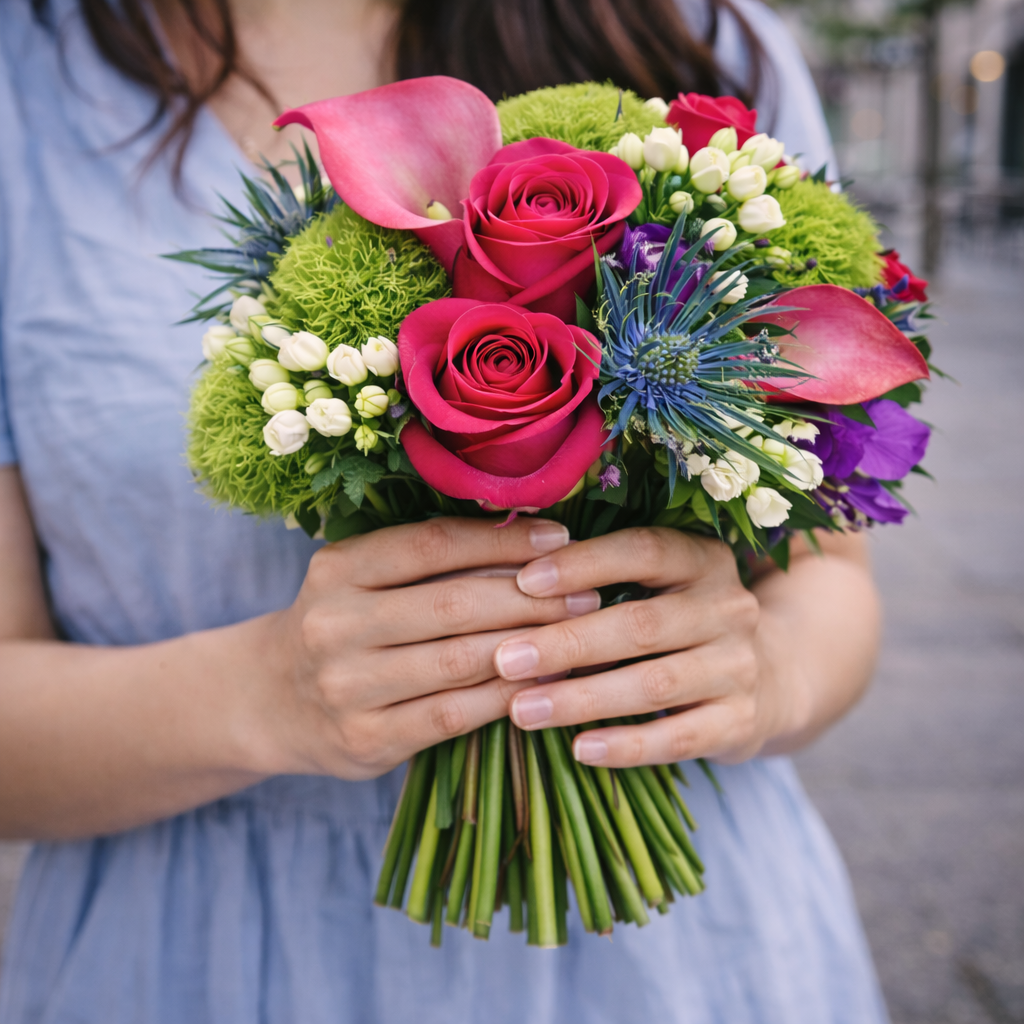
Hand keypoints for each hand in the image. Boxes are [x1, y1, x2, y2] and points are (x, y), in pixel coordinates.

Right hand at [259, 517, 600, 780]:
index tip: (559, 537)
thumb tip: (530, 540)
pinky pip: (453, 714)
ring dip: (531, 647)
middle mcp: (333, 624)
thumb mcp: (361, 579)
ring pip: (459, 660)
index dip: (500, 540)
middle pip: (453, 604)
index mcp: (337, 569)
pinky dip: (506, 697)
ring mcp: (346, 687)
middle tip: (589, 591)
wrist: (269, 700)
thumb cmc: (340, 625)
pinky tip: (545, 683)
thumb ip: (427, 562)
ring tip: (580, 634)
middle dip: (531, 596)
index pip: (431, 544)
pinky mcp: (365, 740)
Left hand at [492, 528, 800, 767]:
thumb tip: (511, 582)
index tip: (523, 581)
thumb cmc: (680, 619)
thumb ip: (602, 578)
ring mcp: (739, 667)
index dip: (584, 564)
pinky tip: (580, 749)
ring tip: (522, 710)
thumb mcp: (660, 584)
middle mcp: (729, 608)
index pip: (643, 551)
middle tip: (505, 659)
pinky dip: (627, 745)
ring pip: (654, 685)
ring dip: (582, 699)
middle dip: (567, 642)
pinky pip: (678, 738)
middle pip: (641, 624)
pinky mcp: (741, 722)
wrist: (772, 674)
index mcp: (703, 559)